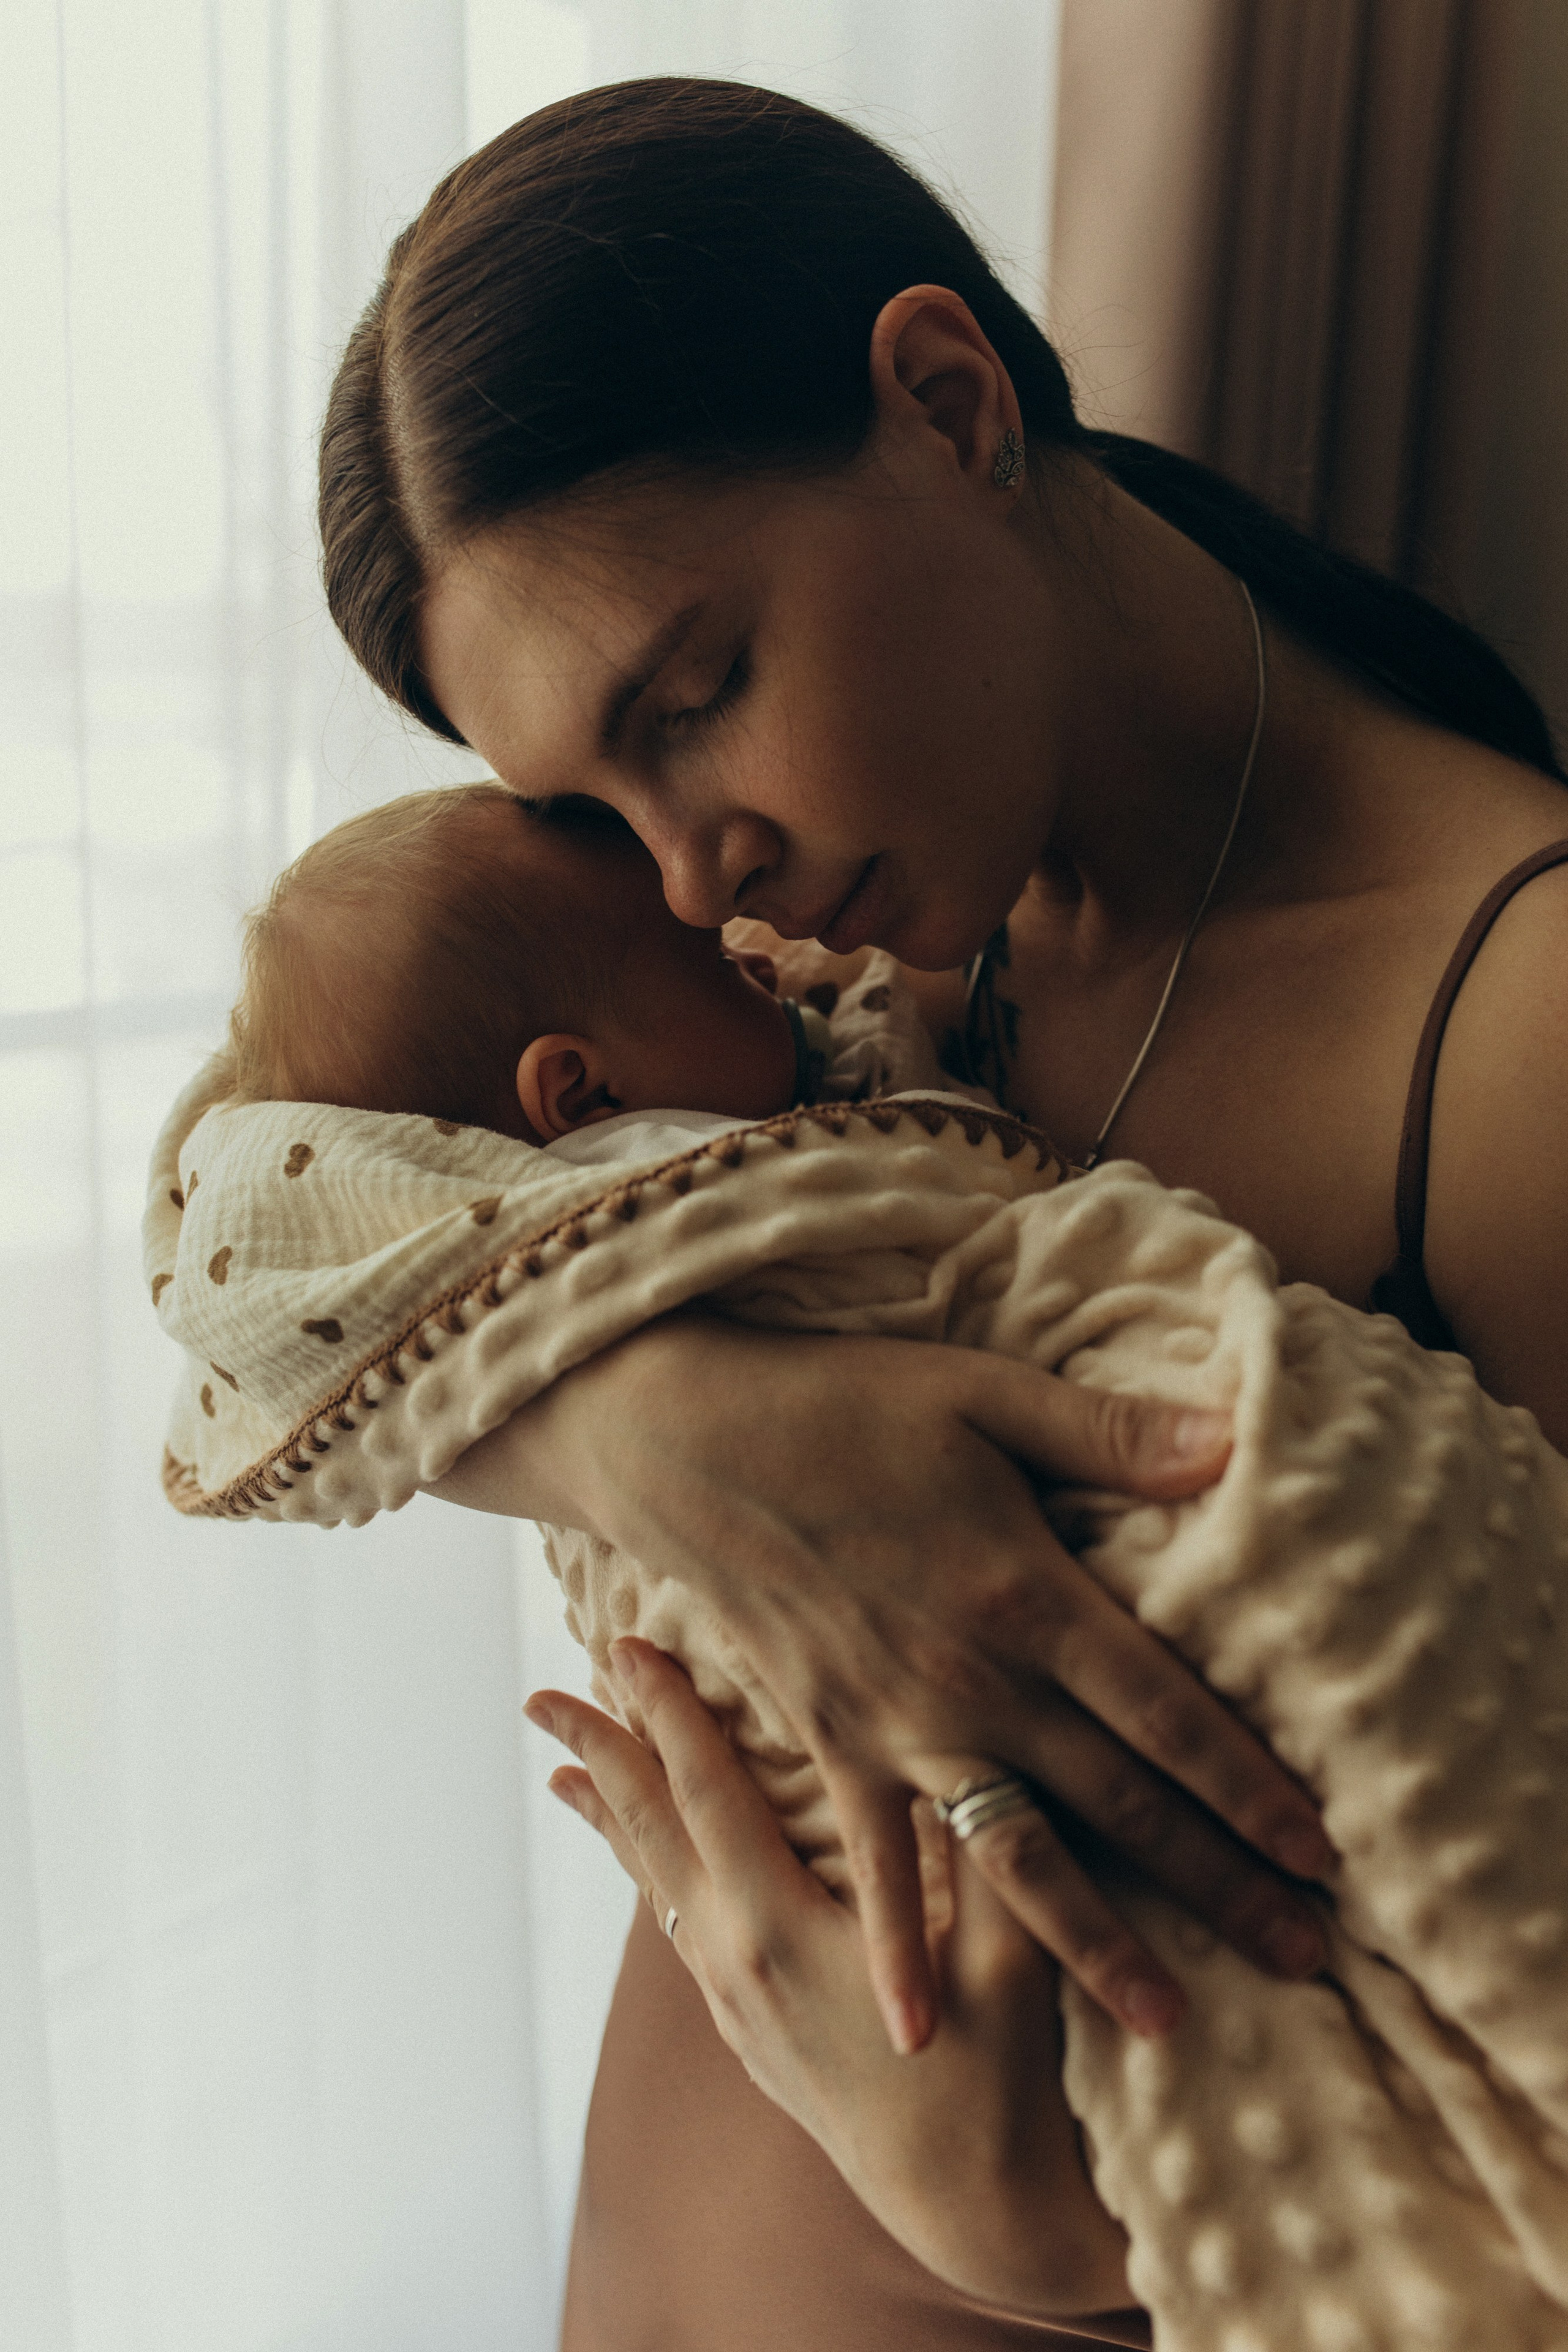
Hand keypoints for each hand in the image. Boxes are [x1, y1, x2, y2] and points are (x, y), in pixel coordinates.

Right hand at [446, 1318, 1331, 2050]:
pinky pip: (876, 1865)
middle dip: (1216, 1882)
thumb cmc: (847, 1404)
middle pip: (1118, 1802)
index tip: (1321, 1851)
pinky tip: (917, 2034)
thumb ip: (1110, 1434)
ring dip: (1097, 1943)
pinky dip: (895, 1949)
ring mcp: (898, 1728)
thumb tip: (1233, 1443)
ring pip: (1019, 1859)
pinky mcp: (832, 1744)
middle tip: (1303, 1954)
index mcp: (1027, 1596)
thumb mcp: (987, 1394)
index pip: (1166, 1712)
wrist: (692, 1441)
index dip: (1248, 1784)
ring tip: (1169, 2020)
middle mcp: (973, 1683)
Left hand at [527, 1640, 1131, 2319]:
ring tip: (566, 1768)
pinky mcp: (751, 2031)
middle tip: (544, 1696)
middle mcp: (737, 1963)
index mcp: (782, 1931)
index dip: (670, 1716)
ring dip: (613, 1815)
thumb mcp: (1008, 1952)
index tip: (628, 1648)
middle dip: (600, 1756)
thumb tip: (975, 1744)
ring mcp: (737, 2003)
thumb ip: (990, 1845)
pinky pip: (679, 1923)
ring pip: (656, 1883)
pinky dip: (650, 1872)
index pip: (707, 1795)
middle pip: (650, 1834)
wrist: (973, 2205)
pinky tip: (649, 1861)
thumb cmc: (998, 2077)